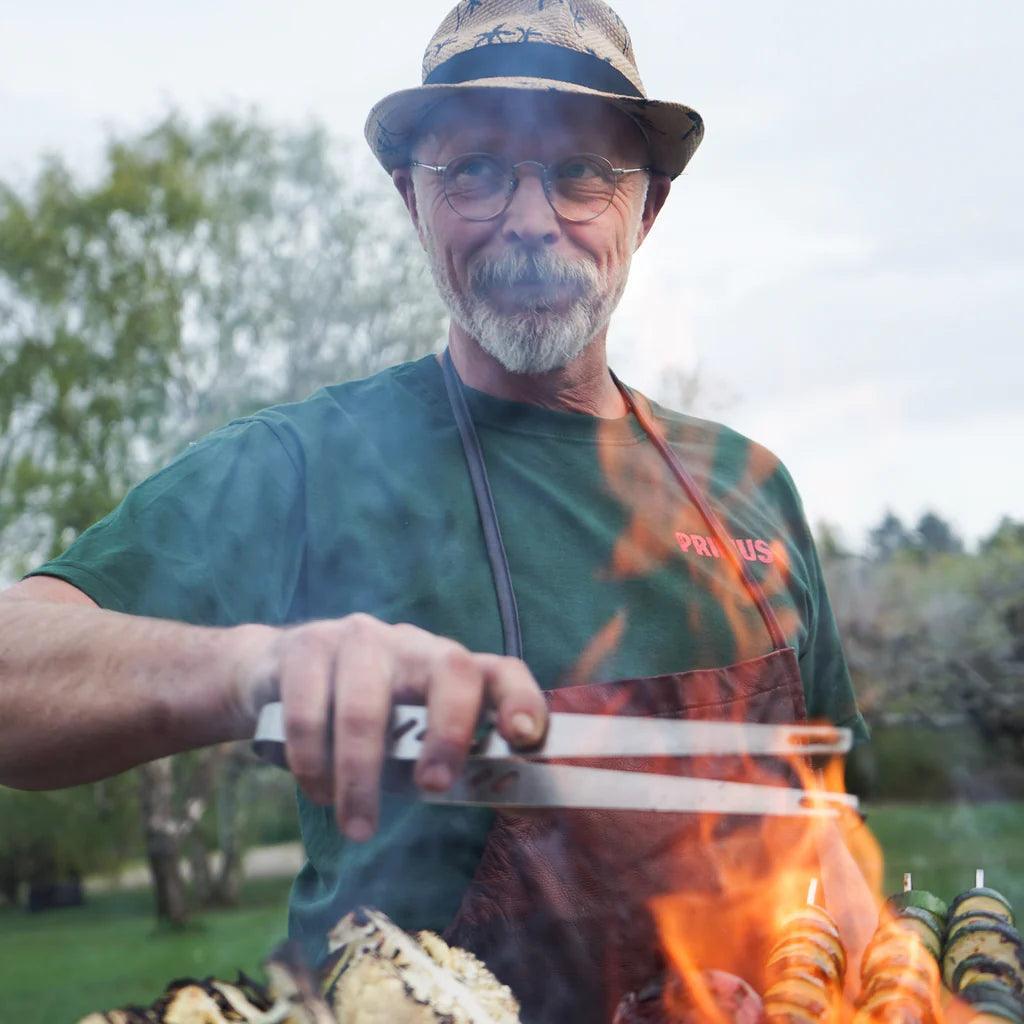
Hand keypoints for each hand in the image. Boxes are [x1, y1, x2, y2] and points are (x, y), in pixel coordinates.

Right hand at [236, 615, 546, 841]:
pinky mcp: (305, 647)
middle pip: (450, 671)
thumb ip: (441, 763)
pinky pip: (308, 710)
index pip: (500, 672)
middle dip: (448, 733)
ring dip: (360, 776)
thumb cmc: (359, 721)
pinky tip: (317, 792)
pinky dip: (312, 762)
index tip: (525, 737)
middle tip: (434, 788)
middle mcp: (412, 645)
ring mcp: (359, 639)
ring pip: (366, 706)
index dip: (521, 700)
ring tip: (357, 828)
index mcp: (448, 668)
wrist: (272, 677)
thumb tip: (497, 801)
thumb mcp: (404, 738)